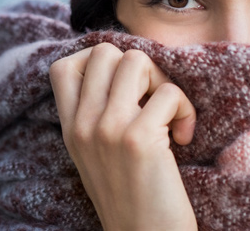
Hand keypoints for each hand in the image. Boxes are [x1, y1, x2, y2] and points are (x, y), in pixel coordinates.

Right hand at [49, 43, 197, 230]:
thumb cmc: (131, 197)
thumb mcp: (95, 155)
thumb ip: (95, 117)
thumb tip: (123, 68)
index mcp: (70, 129)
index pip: (64, 67)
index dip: (98, 63)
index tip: (124, 89)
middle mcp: (82, 125)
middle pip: (105, 52)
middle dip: (138, 67)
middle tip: (152, 100)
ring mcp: (107, 129)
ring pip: (137, 61)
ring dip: (163, 82)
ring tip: (169, 115)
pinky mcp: (138, 139)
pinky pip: (169, 93)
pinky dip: (185, 110)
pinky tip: (184, 138)